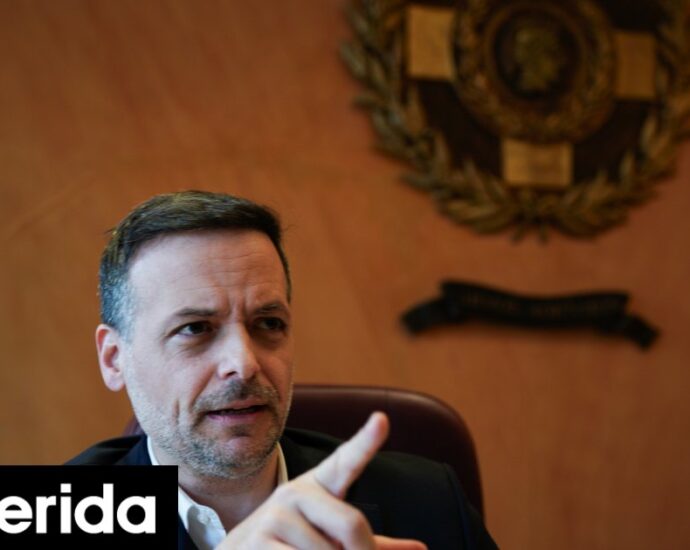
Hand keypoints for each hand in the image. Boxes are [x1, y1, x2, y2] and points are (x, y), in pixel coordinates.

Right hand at [215, 412, 426, 548]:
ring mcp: (276, 516)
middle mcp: (296, 492)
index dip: (366, 441)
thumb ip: (372, 541)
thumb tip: (422, 549)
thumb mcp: (333, 535)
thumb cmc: (298, 542)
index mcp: (320, 486)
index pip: (346, 460)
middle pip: (353, 526)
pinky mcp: (259, 542)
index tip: (382, 420)